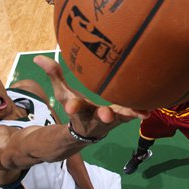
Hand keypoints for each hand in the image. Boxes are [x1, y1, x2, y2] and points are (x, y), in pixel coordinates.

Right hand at [33, 55, 149, 138]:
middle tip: (106, 115)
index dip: (73, 107)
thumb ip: (53, 75)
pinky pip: (134, 114)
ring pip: (121, 118)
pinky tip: (150, 108)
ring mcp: (112, 119)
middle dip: (103, 116)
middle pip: (100, 117)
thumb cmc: (76, 107)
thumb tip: (37, 57)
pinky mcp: (124, 117)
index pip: (75, 108)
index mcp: (80, 111)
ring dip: (128, 115)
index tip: (70, 107)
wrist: (88, 130)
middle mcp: (96, 118)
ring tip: (139, 113)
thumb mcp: (62, 93)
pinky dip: (141, 112)